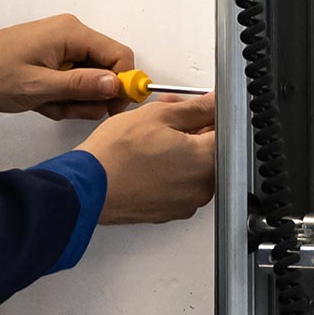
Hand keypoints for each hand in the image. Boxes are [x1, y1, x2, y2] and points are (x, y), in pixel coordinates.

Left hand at [0, 14, 136, 120]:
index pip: (119, 55)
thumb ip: (80, 86)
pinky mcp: (52, 57)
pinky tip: (40, 101)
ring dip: (71, 100)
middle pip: (105, 69)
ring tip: (45, 104)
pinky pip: (70, 80)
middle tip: (64, 110)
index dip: (122, 84)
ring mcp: (61, 46)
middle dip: (89, 97)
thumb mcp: (38, 87)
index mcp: (71, 33)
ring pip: (87, 79)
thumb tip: (117, 84)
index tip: (110, 110)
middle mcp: (71, 34)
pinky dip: (59, 96)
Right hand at [77, 94, 217, 223]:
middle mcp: (203, 186)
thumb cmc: (116, 155)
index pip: (226, 130)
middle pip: (210, 150)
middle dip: (194, 130)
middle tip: (169, 117)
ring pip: (194, 168)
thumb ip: (195, 108)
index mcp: (207, 159)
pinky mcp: (170, 212)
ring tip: (152, 137)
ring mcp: (187, 203)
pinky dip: (170, 170)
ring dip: (181, 150)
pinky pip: (179, 185)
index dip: (210, 113)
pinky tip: (148, 158)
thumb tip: (214, 102)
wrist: (88, 187)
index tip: (197, 108)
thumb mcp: (158, 115)